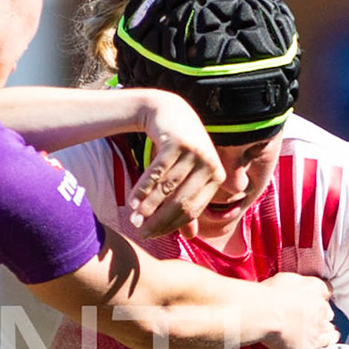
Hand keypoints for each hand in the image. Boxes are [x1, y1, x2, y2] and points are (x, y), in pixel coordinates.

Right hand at [124, 90, 221, 235]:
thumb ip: (189, 203)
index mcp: (217, 176)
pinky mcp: (176, 142)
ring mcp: (194, 151)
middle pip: (181, 202)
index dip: (172, 226)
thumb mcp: (189, 175)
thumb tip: (190, 238)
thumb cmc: (180, 149)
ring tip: (134, 220)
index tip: (153, 236)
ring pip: (167, 189)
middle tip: (142, 233)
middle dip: (159, 221)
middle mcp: (209, 163)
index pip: (193, 210)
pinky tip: (131, 203)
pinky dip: (142, 190)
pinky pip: (156, 173)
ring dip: (148, 207)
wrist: (170, 111)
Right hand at [257, 273, 334, 348]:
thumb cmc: (269, 296)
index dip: (318, 295)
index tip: (312, 298)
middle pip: (326, 310)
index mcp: (314, 287)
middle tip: (307, 315)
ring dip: (323, 327)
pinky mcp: (314, 341)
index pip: (325, 290)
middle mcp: (321, 305)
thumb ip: (295, 284)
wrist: (266, 314)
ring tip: (316, 330)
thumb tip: (292, 287)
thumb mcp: (283, 279)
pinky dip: (328, 339)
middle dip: (319, 312)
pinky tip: (327, 340)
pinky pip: (328, 341)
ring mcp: (319, 324)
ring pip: (328, 326)